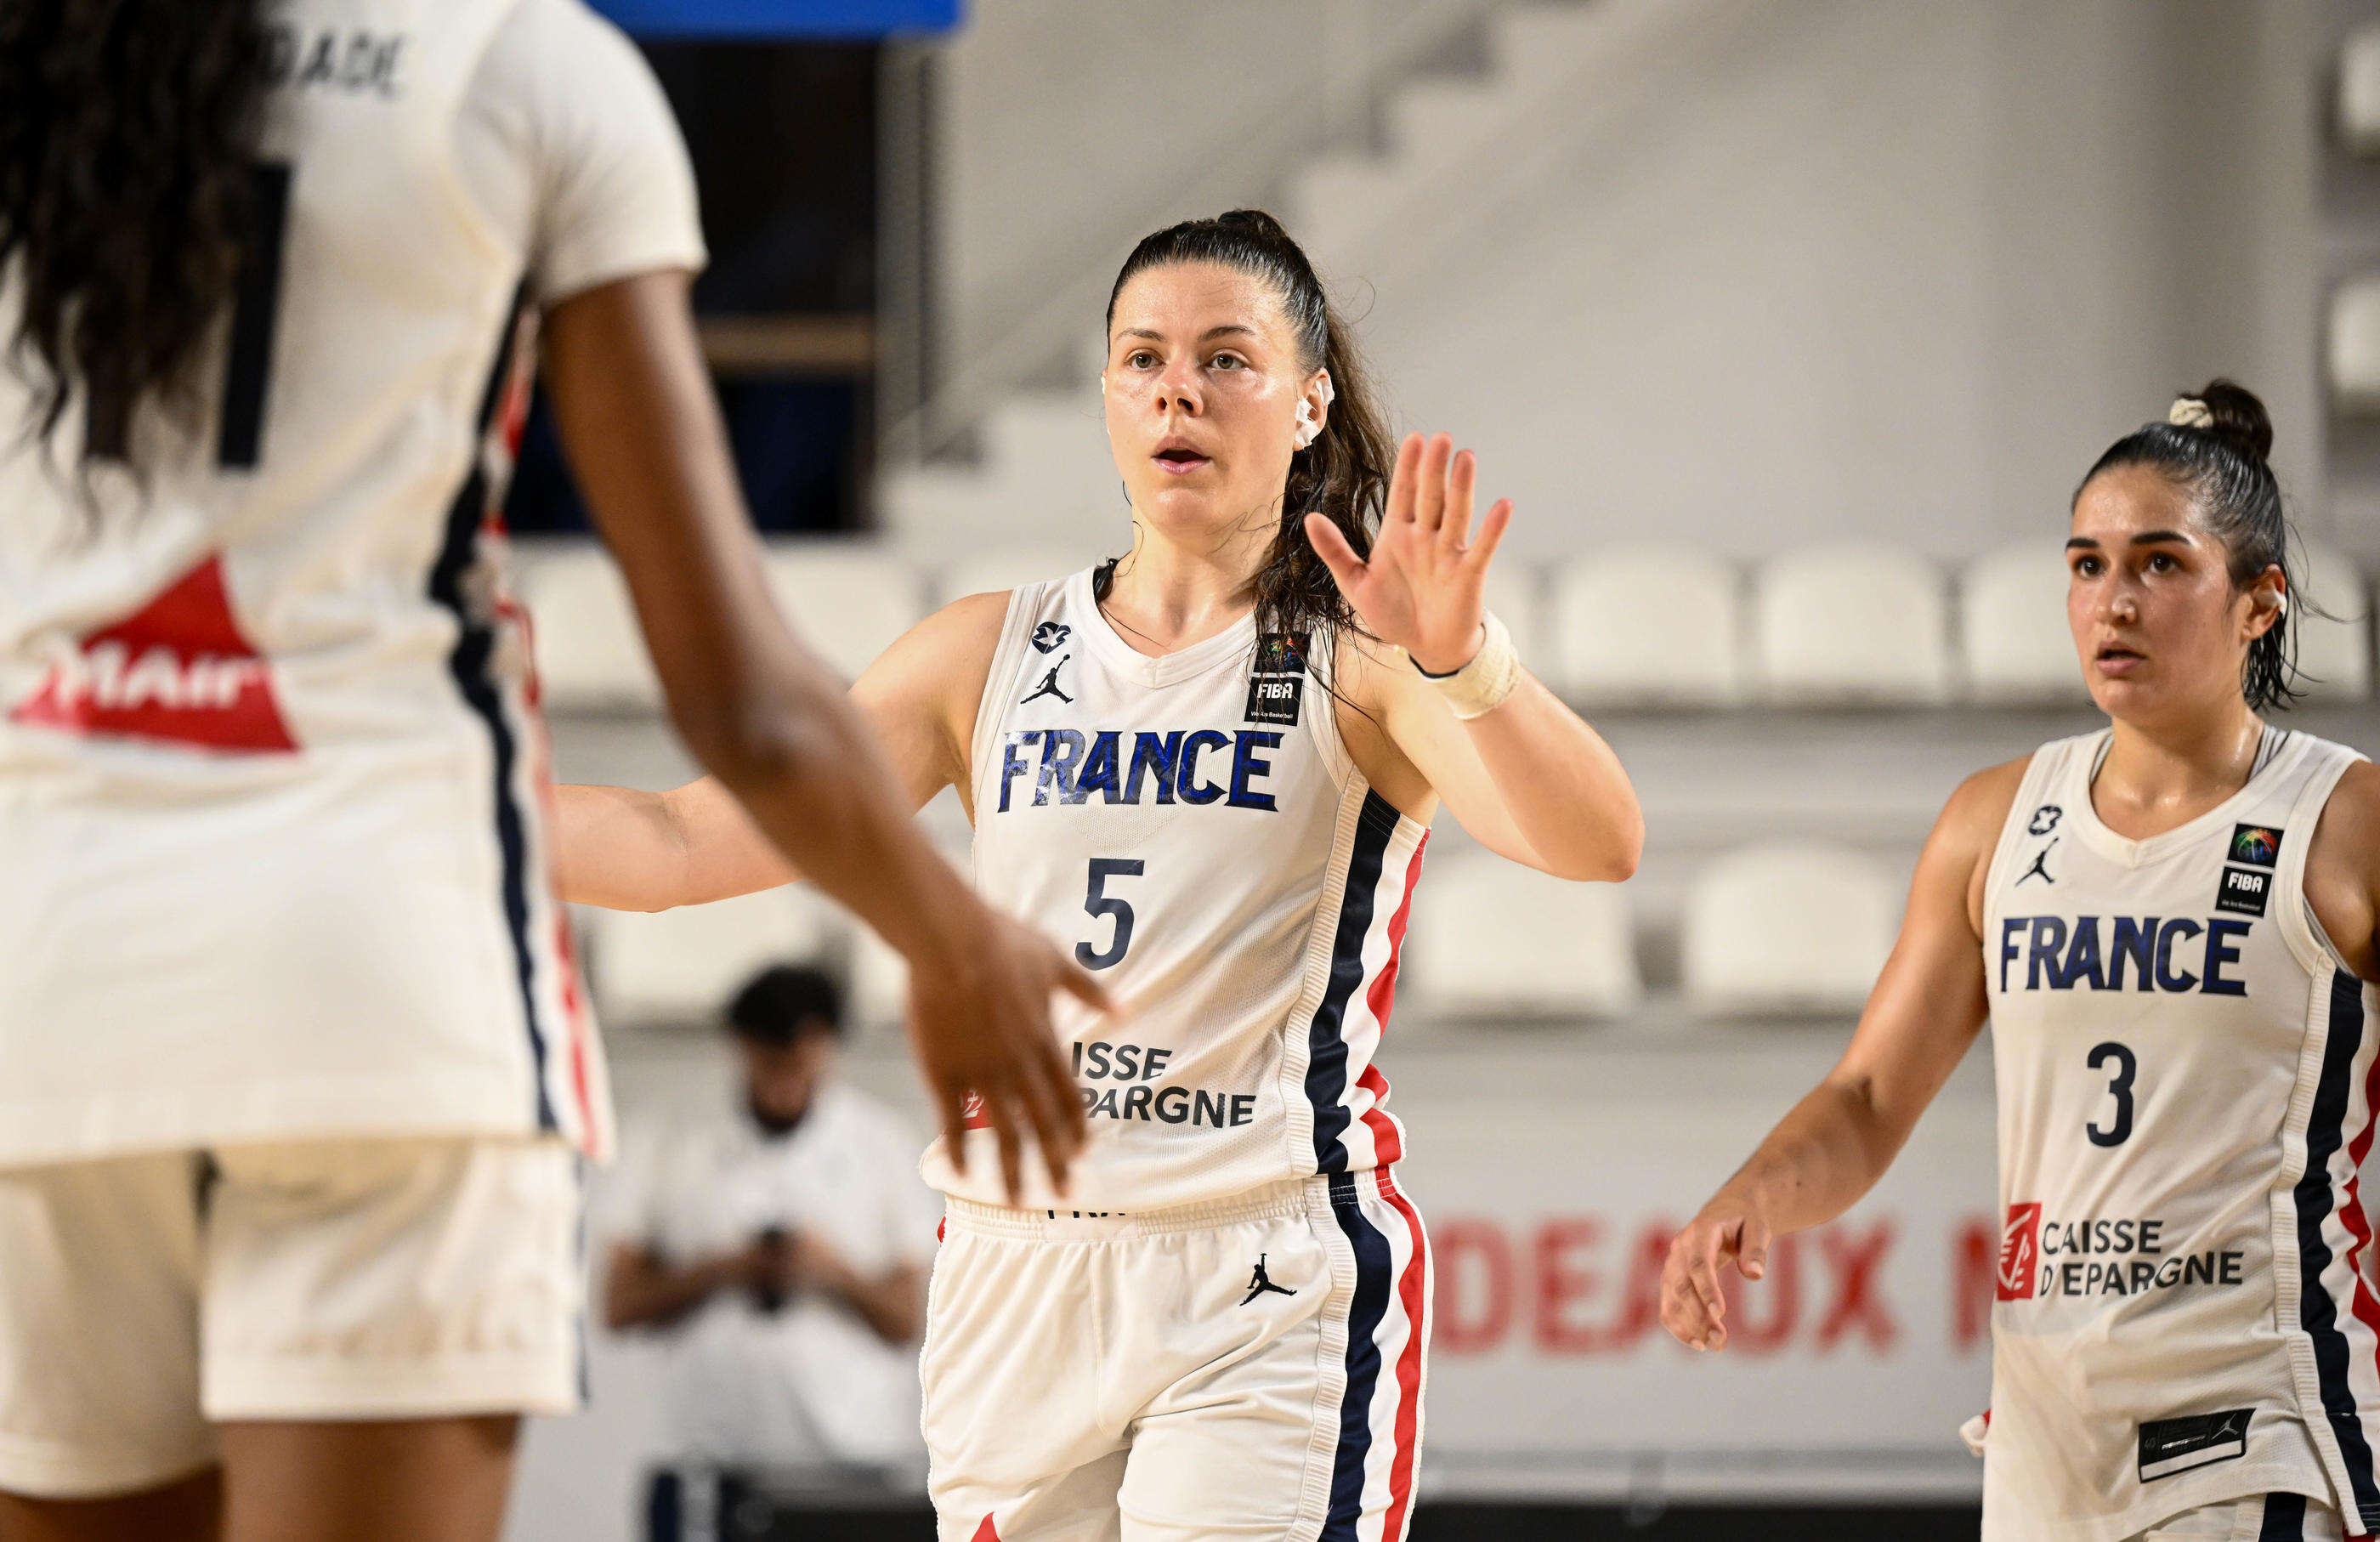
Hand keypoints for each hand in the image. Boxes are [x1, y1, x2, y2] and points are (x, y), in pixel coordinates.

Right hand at [906, 898, 1108, 1202]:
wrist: (949, 938)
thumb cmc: (1001, 940)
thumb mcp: (1055, 959)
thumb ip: (1089, 990)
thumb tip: (1127, 1009)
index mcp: (1045, 1039)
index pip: (1069, 1095)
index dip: (1076, 1127)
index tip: (1081, 1152)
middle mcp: (1018, 1064)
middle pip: (1042, 1124)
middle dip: (1055, 1163)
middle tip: (1064, 1194)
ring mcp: (981, 1071)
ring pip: (1003, 1133)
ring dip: (1014, 1171)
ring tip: (1020, 1202)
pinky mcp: (944, 1072)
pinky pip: (953, 1122)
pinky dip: (960, 1151)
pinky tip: (964, 1174)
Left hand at [1304, 431, 1511, 675]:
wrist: (1424, 646)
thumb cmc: (1393, 613)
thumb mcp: (1355, 583)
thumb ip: (1335, 551)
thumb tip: (1310, 519)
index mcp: (1398, 534)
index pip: (1403, 493)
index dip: (1407, 467)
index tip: (1414, 439)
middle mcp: (1426, 536)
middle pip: (1431, 496)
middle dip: (1434, 468)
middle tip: (1441, 438)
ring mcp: (1448, 552)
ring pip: (1456, 513)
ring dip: (1462, 487)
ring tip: (1466, 458)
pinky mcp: (1468, 573)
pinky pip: (1482, 547)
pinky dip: (1493, 528)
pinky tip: (1503, 505)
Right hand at [1660, 1195, 1773, 1351]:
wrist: (1726, 1212)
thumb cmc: (1745, 1221)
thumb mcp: (1758, 1228)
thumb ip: (1756, 1249)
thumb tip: (1755, 1275)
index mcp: (1701, 1231)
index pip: (1698, 1263)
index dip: (1707, 1289)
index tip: (1720, 1314)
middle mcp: (1680, 1248)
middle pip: (1682, 1285)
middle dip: (1699, 1316)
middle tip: (1722, 1341)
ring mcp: (1672, 1264)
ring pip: (1672, 1299)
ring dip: (1690, 1325)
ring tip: (1717, 1346)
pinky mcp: (1672, 1279)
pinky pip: (1668, 1305)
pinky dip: (1678, 1326)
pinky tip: (1699, 1344)